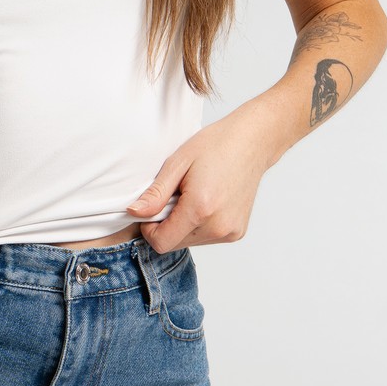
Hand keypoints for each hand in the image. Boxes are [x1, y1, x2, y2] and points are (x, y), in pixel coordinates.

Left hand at [126, 104, 273, 251]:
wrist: (252, 141)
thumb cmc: (215, 145)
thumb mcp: (177, 163)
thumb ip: (155, 193)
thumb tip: (134, 212)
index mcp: (200, 208)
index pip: (161, 242)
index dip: (149, 229)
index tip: (152, 210)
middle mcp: (218, 226)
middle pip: (174, 244)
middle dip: (166, 225)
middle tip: (175, 196)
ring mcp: (230, 232)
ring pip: (189, 242)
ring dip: (182, 225)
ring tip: (193, 196)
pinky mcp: (237, 232)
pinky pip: (206, 238)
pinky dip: (198, 225)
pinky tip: (206, 202)